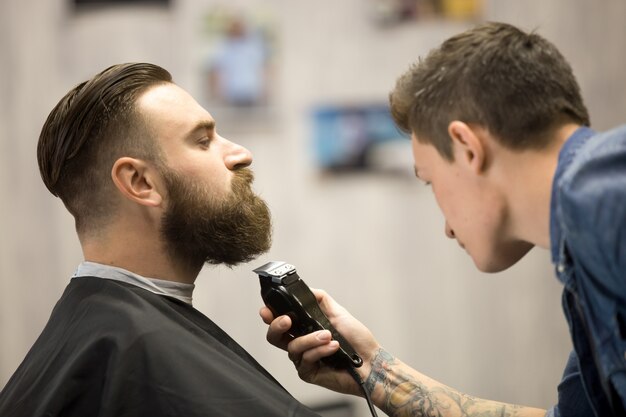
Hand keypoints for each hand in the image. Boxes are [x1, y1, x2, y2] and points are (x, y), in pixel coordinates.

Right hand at [260, 289, 379, 395]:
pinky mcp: (308, 373)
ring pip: (292, 347)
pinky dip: (319, 351)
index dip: (270, 315)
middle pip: (274, 336)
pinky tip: (333, 347)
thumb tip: (305, 289)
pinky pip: (305, 359)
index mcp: (304, 328)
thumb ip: (319, 300)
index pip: (280, 321)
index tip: (267, 309)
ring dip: (310, 339)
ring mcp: (303, 359)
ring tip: (328, 335)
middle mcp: (301, 343)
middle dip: (277, 326)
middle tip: (287, 320)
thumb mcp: (337, 313)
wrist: (370, 362)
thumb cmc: (357, 340)